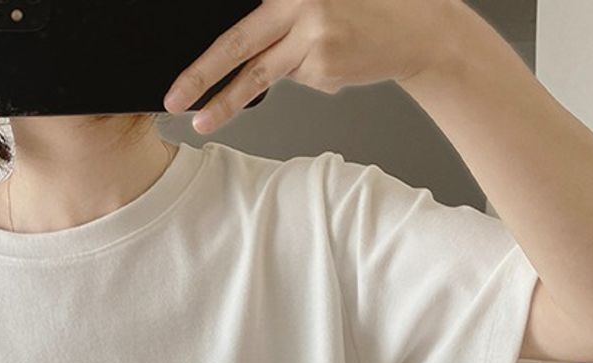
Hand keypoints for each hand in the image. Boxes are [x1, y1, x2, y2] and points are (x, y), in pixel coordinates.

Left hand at [162, 0, 462, 132]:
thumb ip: (280, 13)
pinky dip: (305, 75)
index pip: (237, 16)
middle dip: (199, 74)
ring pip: (257, 74)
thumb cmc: (365, 9)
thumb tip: (238, 44)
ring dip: (224, 101)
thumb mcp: (318, 1)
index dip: (208, 44)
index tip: (181, 71)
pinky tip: (333, 60)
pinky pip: (296, 78)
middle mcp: (297, 1)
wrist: (418, 28)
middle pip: (236, 43)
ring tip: (201, 120)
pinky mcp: (323, 65)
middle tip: (173, 96)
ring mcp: (310, 34)